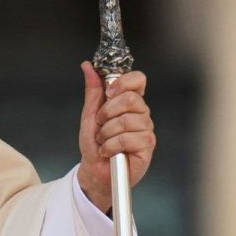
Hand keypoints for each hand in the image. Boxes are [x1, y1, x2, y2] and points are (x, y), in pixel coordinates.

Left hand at [76, 61, 155, 212]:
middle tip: (100, 123)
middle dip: (107, 112)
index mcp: (129, 102)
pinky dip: (111, 146)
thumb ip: (93, 90)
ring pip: (127, 120)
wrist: (94, 169)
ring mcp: (146, 129)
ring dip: (106, 132)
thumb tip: (88, 66)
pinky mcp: (147, 146)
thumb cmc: (94, 142)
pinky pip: (127, 138)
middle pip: (131, 99)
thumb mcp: (89, 114)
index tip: (109, 92)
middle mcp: (141, 113)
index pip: (138, 79)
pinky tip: (109, 151)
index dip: (123, 82)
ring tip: (104, 140)